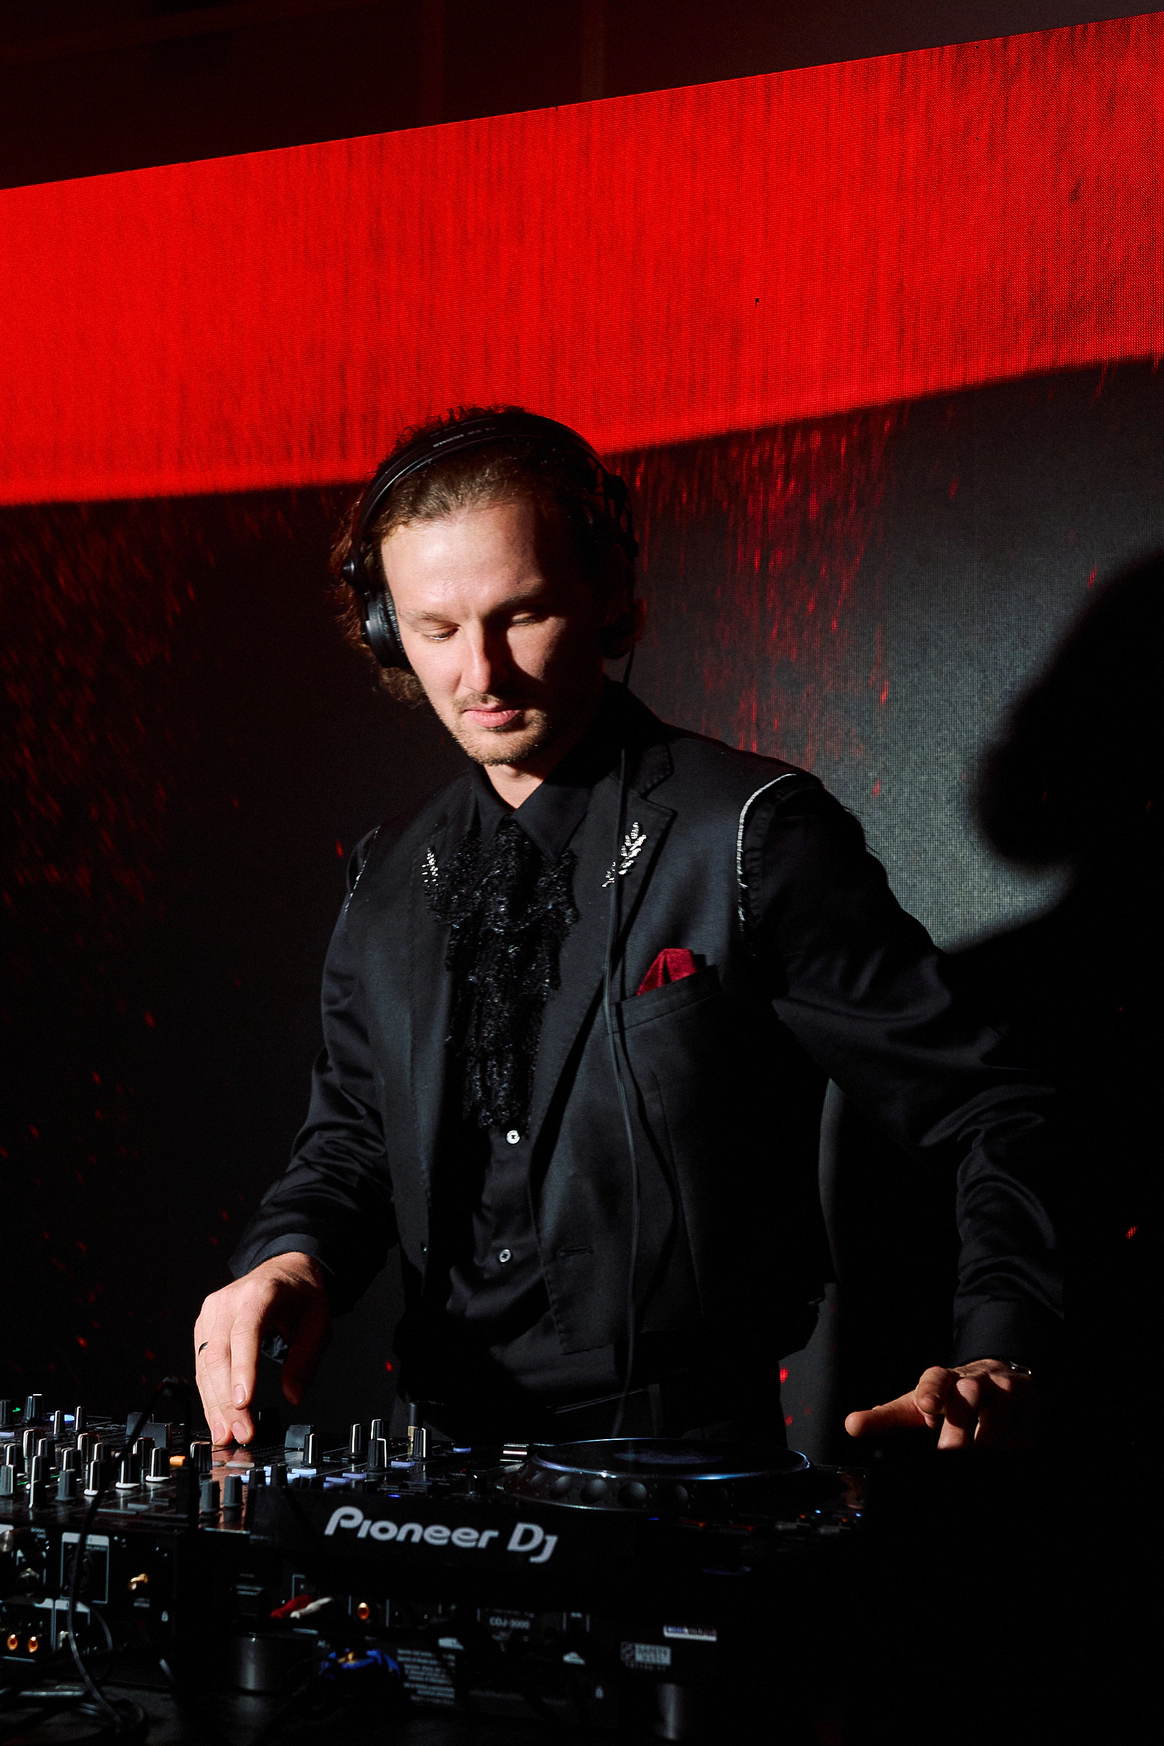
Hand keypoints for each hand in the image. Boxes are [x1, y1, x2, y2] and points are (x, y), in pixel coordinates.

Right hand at [194, 1252, 330, 1445]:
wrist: (283, 1270)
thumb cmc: (301, 1295)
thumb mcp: (318, 1323)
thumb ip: (306, 1360)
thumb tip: (293, 1395)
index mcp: (259, 1293)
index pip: (246, 1332)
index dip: (243, 1368)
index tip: (243, 1401)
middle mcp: (228, 1301)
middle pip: (220, 1354)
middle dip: (227, 1400)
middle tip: (242, 1432)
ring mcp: (211, 1313)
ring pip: (206, 1364)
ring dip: (214, 1403)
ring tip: (226, 1434)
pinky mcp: (204, 1327)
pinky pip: (202, 1364)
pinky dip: (209, 1393)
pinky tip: (216, 1417)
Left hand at [843, 1358, 1035, 1449]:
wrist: (1000, 1378)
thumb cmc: (951, 1398)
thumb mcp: (919, 1405)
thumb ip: (886, 1417)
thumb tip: (851, 1425)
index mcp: (944, 1379)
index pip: (936, 1378)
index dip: (931, 1391)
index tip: (926, 1406)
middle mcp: (976, 1381)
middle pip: (967, 1398)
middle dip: (958, 1429)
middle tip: (947, 1454)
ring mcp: (1006, 1393)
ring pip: (997, 1417)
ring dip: (985, 1442)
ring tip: (974, 1458)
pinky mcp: (1030, 1411)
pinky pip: (1022, 1436)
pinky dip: (1011, 1449)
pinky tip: (1001, 1457)